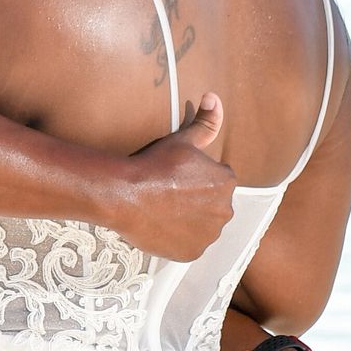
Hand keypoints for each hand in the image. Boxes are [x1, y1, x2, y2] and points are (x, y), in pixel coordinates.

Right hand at [116, 95, 237, 262]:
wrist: (125, 195)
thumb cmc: (154, 164)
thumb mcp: (182, 140)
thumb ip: (205, 123)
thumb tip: (215, 98)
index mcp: (226, 182)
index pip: (217, 181)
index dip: (196, 179)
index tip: (177, 179)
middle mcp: (225, 210)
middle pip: (212, 206)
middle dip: (197, 201)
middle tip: (169, 195)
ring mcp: (208, 235)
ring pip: (202, 226)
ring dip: (190, 221)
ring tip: (165, 211)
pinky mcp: (192, 253)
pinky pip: (190, 245)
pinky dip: (179, 239)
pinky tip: (162, 226)